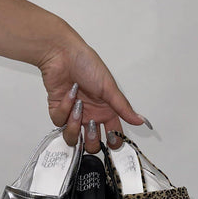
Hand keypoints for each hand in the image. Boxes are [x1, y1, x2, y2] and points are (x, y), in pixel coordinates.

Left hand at [38, 21, 151, 151]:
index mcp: (105, 112)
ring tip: (77, 110)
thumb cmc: (86, 64)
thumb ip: (123, 108)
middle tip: (92, 125)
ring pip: (73, 139)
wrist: (62, 54)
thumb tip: (139, 120)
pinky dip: (64, 109)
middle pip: (92, 144)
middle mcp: (91, 116)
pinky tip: (69, 94)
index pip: (112, 136)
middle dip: (92, 140)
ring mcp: (74, 116)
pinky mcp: (58, 111)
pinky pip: (59, 122)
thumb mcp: (109, 88)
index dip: (112, 142)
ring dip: (75, 127)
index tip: (111, 139)